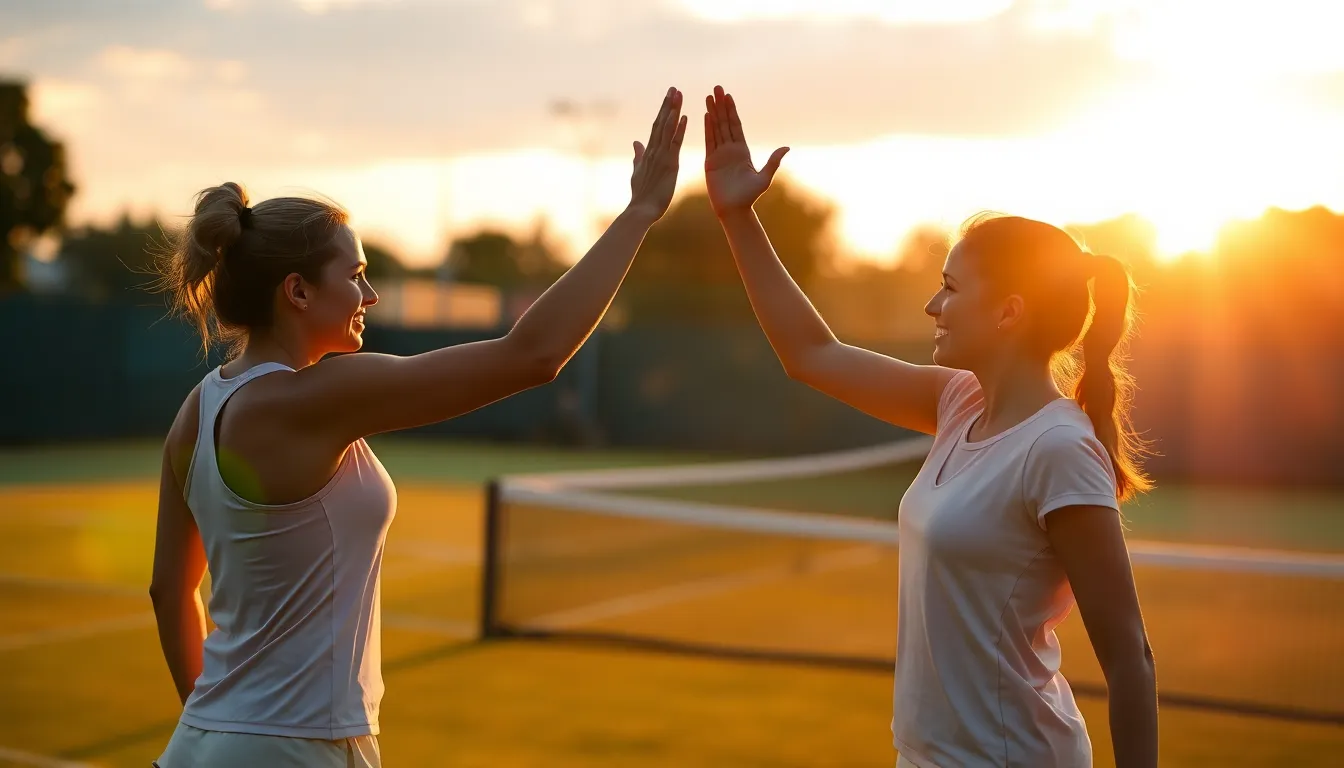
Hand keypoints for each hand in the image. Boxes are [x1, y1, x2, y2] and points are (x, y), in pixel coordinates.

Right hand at [627, 87, 687, 222]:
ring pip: (667, 128)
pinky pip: (674, 143)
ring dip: (673, 110)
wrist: (640, 210)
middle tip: (673, 88)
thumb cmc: (640, 196)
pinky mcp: (669, 164)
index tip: (667, 98)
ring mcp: (660, 156)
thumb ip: (638, 156)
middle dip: (667, 105)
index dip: (662, 112)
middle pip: (661, 122)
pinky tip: (684, 116)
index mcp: (648, 152)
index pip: (656, 128)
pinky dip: (679, 129)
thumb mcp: (637, 172)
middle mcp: (654, 150)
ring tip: (678, 94)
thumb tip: (635, 142)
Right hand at [704, 85, 787, 216]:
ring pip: (715, 129)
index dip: (732, 110)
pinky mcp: (710, 162)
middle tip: (716, 88)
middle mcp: (730, 150)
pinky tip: (705, 116)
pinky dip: (706, 128)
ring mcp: (719, 155)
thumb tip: (786, 147)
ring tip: (708, 97)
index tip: (728, 96)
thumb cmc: (750, 197)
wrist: (734, 210)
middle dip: (720, 105)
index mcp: (742, 151)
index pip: (736, 126)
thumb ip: (773, 161)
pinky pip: (708, 142)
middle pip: (724, 122)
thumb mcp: (764, 178)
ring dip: (712, 113)